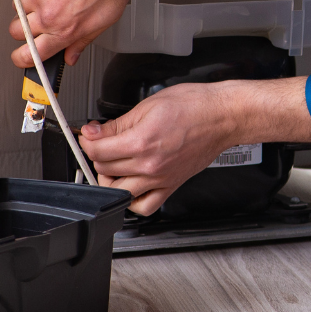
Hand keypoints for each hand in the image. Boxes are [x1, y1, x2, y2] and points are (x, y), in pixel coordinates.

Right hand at [8, 0, 144, 67]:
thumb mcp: (107, 17)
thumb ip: (84, 39)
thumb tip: (72, 55)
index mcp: (66, 29)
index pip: (32, 55)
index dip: (24, 59)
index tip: (23, 57)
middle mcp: (47, 13)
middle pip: (18, 32)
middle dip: (26, 31)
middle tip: (39, 22)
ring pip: (17, 8)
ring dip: (29, 5)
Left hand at [80, 77, 310, 214]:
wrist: (223, 116)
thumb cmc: (194, 106)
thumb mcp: (148, 105)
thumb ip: (117, 123)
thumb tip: (95, 132)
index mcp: (141, 142)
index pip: (97, 150)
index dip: (87, 138)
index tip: (90, 133)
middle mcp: (150, 165)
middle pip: (104, 168)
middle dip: (97, 153)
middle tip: (101, 141)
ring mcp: (160, 179)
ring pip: (118, 191)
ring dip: (110, 178)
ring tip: (113, 163)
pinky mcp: (171, 185)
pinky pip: (144, 206)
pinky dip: (132, 200)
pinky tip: (131, 185)